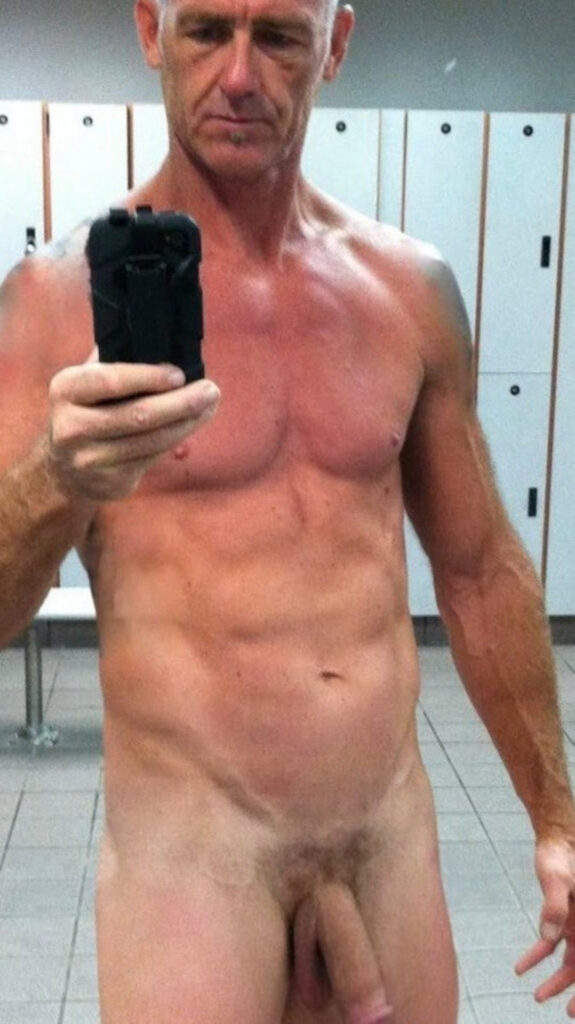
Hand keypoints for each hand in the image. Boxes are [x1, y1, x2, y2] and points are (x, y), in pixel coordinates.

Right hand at [46, 355, 219, 502]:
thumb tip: (162, 335)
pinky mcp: (111, 482)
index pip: (110, 380)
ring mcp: (90, 458)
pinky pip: (152, 458)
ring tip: (210, 406)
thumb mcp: (86, 382)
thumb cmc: (87, 412)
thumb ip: (113, 358)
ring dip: (187, 423)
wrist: (64, 471)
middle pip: (137, 415)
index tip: (179, 374)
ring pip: (151, 441)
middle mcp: (72, 426)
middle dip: (181, 403)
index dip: (148, 377)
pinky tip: (193, 426)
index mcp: (66, 390)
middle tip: (211, 390)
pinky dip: (177, 441)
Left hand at [515, 838, 574, 1016]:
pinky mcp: (563, 916)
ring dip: (558, 979)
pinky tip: (521, 967)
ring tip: (538, 995)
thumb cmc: (561, 855)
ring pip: (571, 959)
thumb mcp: (558, 879)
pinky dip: (539, 954)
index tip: (573, 1010)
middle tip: (563, 1011)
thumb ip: (554, 906)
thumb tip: (548, 937)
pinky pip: (552, 941)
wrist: (557, 836)